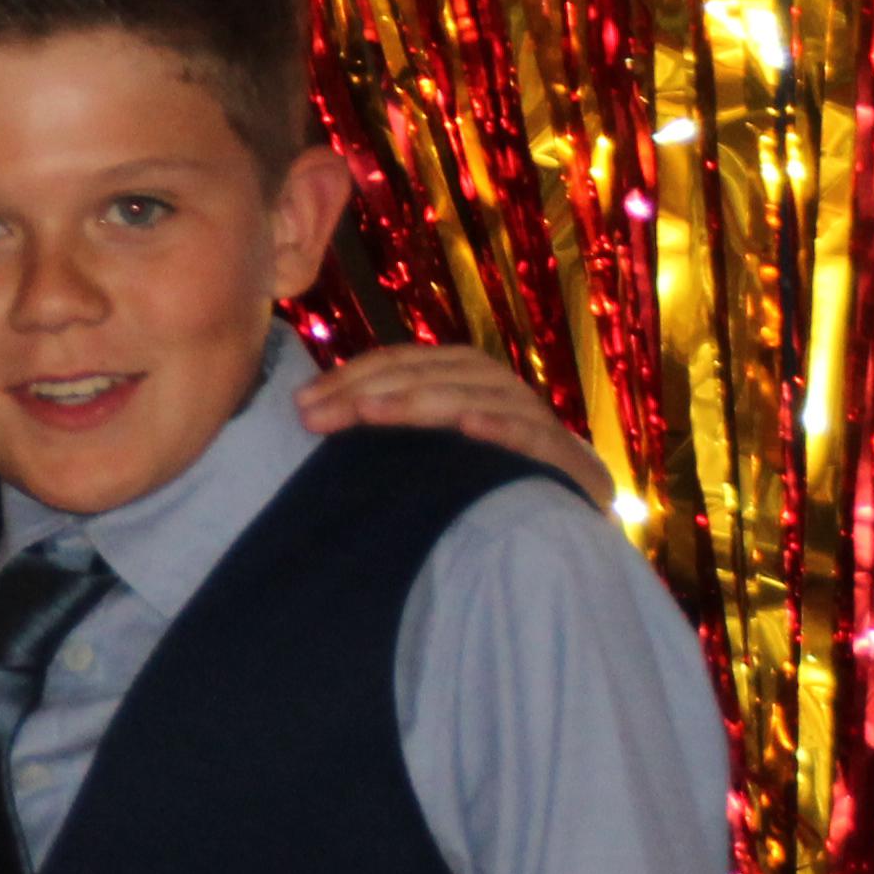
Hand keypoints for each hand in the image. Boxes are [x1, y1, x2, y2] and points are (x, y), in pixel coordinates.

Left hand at [296, 343, 614, 503]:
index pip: (404, 362)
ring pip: (476, 396)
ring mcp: (533, 419)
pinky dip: (503, 427)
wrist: (571, 510)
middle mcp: (498, 388)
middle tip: (315, 415)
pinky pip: (533, 436)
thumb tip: (311, 410)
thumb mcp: (434, 444)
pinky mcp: (564, 457)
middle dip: (368, 391)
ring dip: (422, 401)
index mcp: (465, 376)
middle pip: (431, 375)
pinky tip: (469, 426)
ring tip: (371, 412)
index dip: (351, 376)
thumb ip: (391, 422)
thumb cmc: (487, 475)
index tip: (302, 403)